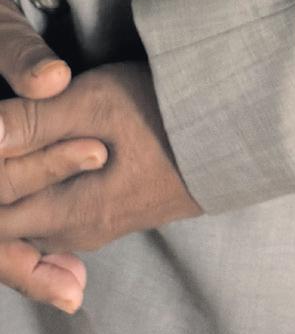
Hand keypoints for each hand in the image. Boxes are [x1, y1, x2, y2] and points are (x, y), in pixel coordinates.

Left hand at [0, 61, 202, 252]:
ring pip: (47, 221)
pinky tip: (65, 166)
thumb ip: (35, 121)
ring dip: (30, 193)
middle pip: (21, 226)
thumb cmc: (169, 116)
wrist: (232, 131)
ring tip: (32, 155)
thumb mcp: (97, 104)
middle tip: (14, 149)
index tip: (7, 143)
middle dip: (6, 190)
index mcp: (78, 212)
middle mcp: (91, 229)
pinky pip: (74, 216)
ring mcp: (112, 224)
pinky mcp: (127, 211)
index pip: (1, 214)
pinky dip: (55, 195)